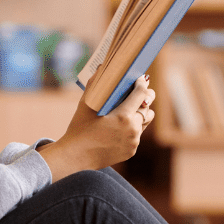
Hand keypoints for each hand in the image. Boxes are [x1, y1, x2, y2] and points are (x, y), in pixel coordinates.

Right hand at [37, 75, 156, 181]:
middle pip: (148, 107)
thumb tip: (103, 67)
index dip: (142, 84)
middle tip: (138, 93)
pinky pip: (137, 135)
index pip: (141, 93)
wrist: (75, 156)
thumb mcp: (86, 104)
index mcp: (124, 116)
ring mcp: (133, 141)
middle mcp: (132, 129)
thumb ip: (96, 83)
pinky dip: (132, 129)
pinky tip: (120, 127)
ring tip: (130, 110)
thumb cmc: (79, 128)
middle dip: (144, 98)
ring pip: (145, 122)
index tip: (140, 79)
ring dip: (140, 114)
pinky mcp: (131, 150)